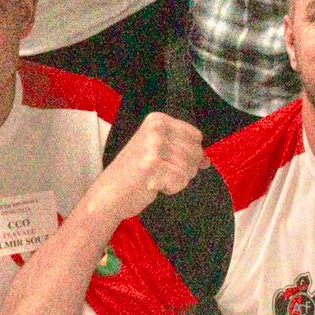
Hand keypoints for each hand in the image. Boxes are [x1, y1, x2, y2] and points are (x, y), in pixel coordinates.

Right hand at [82, 113, 207, 225]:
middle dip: (184, 168)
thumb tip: (206, 160)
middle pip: (195, 152)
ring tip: (155, 177)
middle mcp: (156, 128)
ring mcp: (154, 146)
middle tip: (160, 171)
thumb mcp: (157, 151)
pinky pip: (181, 181)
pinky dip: (171, 188)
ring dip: (176, 179)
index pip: (196, 136)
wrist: (108, 194)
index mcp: (158, 119)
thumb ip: (182, 150)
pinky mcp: (153, 166)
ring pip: (190, 168)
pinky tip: (153, 185)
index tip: (169, 160)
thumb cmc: (134, 173)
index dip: (189, 153)